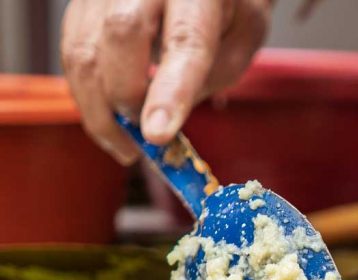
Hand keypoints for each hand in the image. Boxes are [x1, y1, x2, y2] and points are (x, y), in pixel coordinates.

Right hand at [61, 0, 271, 163]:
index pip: (184, 39)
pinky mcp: (82, 3)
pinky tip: (110, 119)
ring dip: (99, 111)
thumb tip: (166, 120)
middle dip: (127, 101)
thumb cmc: (227, 4)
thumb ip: (214, 75)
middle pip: (120, 37)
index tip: (158, 135)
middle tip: (145, 144)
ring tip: (126, 146)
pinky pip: (71, 53)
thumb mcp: (244, 36)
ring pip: (83, 49)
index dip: (169, 91)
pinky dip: (87, 96)